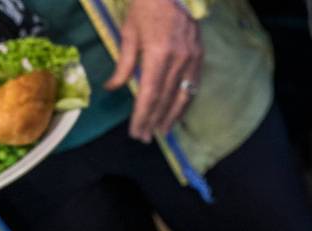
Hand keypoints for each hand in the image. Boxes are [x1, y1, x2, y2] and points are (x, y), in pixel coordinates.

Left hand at [106, 0, 202, 141]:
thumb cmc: (145, 7)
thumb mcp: (129, 34)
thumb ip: (123, 65)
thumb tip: (112, 88)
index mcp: (158, 55)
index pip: (149, 95)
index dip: (142, 116)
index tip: (136, 131)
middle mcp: (178, 61)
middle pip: (165, 99)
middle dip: (154, 120)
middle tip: (145, 137)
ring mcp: (192, 59)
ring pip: (183, 96)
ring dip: (171, 116)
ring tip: (163, 131)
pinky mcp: (199, 56)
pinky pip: (193, 85)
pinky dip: (185, 102)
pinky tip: (178, 111)